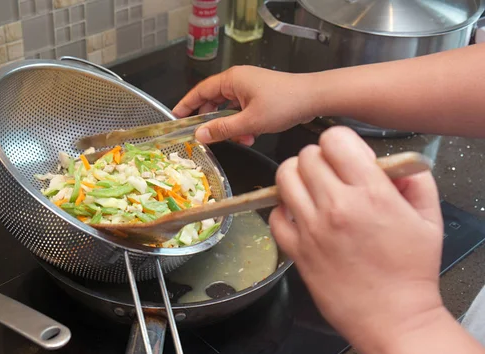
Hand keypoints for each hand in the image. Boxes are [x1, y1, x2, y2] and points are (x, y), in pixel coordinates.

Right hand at [172, 66, 317, 145]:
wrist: (314, 98)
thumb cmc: (284, 104)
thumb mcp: (249, 122)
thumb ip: (222, 130)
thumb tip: (200, 135)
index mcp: (232, 79)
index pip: (200, 91)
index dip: (186, 105)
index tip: (175, 116)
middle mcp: (238, 80)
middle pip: (214, 101)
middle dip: (212, 121)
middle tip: (205, 136)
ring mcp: (249, 87)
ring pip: (229, 109)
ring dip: (231, 126)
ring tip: (240, 139)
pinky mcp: (259, 96)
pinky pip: (242, 110)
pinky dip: (243, 124)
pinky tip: (250, 136)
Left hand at [270, 127, 443, 350]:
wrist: (393, 318)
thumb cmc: (412, 271)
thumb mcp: (429, 218)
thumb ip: (415, 181)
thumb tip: (393, 163)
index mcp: (371, 193)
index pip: (335, 139)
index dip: (341, 144)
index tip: (349, 159)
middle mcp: (336, 207)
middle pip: (306, 156)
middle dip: (319, 159)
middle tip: (331, 176)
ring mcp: (311, 229)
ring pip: (284, 178)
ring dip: (296, 177)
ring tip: (311, 189)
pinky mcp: (296, 251)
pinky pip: (274, 216)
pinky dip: (283, 210)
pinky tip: (301, 216)